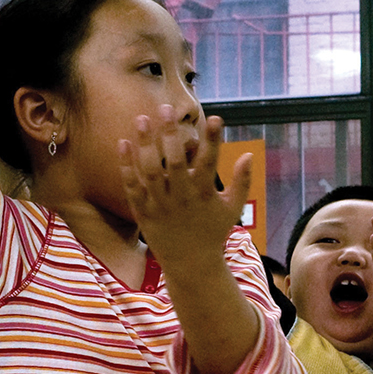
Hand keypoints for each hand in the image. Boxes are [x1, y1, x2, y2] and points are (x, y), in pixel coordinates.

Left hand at [119, 109, 249, 275]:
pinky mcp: (143, 213)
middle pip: (175, 162)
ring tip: (141, 119)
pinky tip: (123, 143)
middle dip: (171, 135)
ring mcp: (161, 206)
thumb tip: (249, 154)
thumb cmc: (213, 232)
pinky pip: (132, 187)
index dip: (214, 140)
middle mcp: (182, 199)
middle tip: (166, 108)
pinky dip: (127, 166)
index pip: (211, 162)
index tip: (216, 117)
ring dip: (145, 144)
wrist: (190, 265)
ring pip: (150, 172)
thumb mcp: (233, 209)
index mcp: (205, 195)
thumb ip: (242, 182)